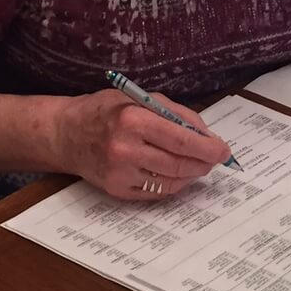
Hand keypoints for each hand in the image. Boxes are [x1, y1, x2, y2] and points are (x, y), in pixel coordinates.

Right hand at [49, 89, 231, 199]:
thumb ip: (175, 114)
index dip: (208, 148)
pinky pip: (156, 192)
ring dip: (191, 174)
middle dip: (204, 163)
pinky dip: (173, 184)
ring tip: (198, 165)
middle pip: (180, 164)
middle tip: (215, 159)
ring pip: (171, 181)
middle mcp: (125, 148)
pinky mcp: (117, 190)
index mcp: (133, 119)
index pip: (182, 140)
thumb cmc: (106, 111)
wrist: (66, 134)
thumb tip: (206, 134)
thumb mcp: (140, 98)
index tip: (224, 150)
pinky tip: (177, 174)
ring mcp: (120, 173)